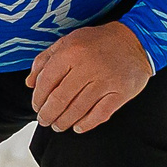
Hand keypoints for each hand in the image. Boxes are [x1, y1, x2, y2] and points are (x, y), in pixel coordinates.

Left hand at [26, 22, 153, 133]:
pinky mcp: (121, 92)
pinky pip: (100, 114)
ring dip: (64, 122)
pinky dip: (86, 124)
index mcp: (70, 52)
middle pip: (60, 99)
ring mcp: (105, 81)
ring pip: (78, 109)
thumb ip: (45, 61)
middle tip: (45, 120)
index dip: (38, 99)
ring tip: (58, 126)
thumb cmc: (97, 42)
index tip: (37, 107)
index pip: (46, 82)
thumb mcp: (67, 42)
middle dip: (48, 114)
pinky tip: (78, 127)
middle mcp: (87, 67)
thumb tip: (29, 83)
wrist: (136, 40)